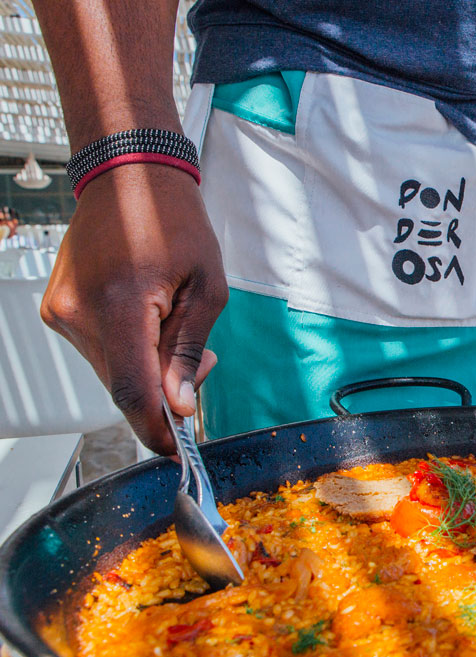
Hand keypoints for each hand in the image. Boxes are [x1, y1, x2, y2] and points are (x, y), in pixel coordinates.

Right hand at [41, 165, 227, 453]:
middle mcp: (78, 313)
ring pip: (110, 370)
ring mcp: (61, 311)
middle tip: (201, 366)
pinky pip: (98, 350)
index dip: (155, 429)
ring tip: (177, 327)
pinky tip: (151, 320)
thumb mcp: (207, 289)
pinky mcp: (57, 308)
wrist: (128, 175)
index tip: (177, 451)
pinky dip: (128, 350)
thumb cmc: (174, 221)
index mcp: (118, 306)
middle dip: (164, 391)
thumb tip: (178, 405)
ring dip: (148, 368)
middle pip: (122, 385)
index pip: (132, 390)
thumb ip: (189, 351)